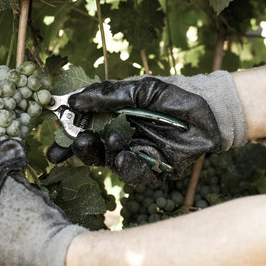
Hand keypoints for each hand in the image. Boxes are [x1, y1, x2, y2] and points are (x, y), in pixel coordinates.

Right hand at [48, 74, 242, 185]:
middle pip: (94, 153)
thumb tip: (73, 101)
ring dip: (108, 155)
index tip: (55, 139)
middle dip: (82, 151)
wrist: (210, 109)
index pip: (85, 131)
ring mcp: (139, 156)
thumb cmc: (174, 95)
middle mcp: (123, 140)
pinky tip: (128, 155)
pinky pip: (137, 176)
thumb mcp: (140, 89)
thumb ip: (108, 95)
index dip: (68, 137)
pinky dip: (129, 168)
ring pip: (112, 165)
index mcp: (114, 120)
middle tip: (79, 142)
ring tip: (114, 140)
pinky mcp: (157, 170)